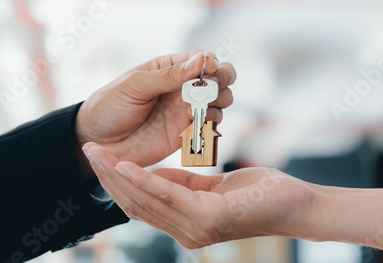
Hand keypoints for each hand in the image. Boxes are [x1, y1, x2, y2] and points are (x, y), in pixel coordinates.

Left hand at [75, 50, 235, 177]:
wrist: (97, 142)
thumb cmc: (110, 107)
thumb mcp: (135, 85)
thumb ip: (168, 75)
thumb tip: (200, 60)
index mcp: (169, 68)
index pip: (202, 58)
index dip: (211, 62)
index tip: (209, 70)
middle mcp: (182, 87)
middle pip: (219, 77)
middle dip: (222, 80)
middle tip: (210, 89)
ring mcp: (186, 110)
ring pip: (221, 100)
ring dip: (219, 102)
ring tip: (198, 107)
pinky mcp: (186, 132)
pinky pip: (211, 124)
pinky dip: (212, 122)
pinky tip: (194, 122)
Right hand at [83, 145, 315, 248]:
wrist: (295, 204)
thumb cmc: (257, 193)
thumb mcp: (212, 186)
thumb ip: (183, 184)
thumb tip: (155, 174)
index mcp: (185, 222)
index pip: (141, 204)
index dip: (115, 182)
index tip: (98, 158)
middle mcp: (185, 231)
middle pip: (135, 203)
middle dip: (107, 177)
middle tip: (87, 151)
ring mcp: (195, 229)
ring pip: (145, 199)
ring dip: (117, 175)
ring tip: (97, 154)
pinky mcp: (208, 218)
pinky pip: (168, 194)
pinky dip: (143, 179)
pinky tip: (125, 165)